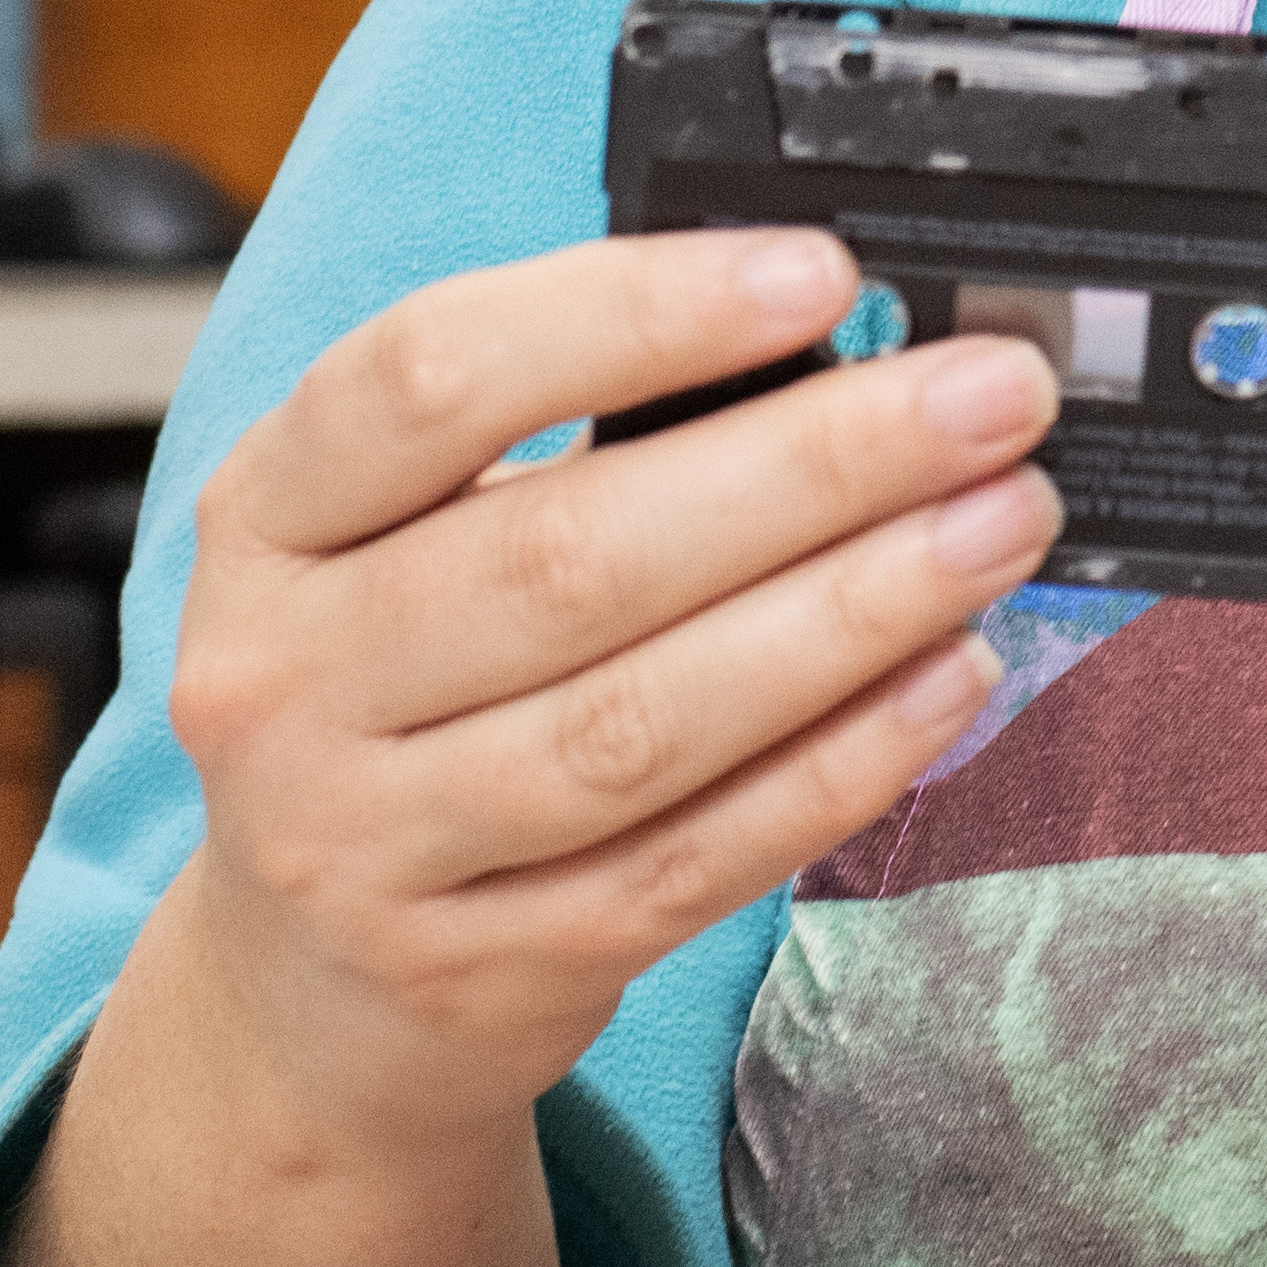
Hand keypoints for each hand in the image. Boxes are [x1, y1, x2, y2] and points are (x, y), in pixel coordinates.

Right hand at [156, 230, 1065, 1162]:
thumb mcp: (389, 545)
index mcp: (265, 520)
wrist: (305, 992)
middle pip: (573, 555)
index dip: (634, 315)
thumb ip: (553, 445)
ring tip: (1001, 527)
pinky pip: (695, 857)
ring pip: (644, 719)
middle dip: (815, 463)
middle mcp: (286, 681)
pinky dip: (840, 762)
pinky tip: (950, 677)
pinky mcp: (484, 968)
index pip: (432, 380)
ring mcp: (372, 844)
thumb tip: (825, 347)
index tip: (818, 274)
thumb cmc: (390, 698)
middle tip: (989, 401)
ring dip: (854, 612)